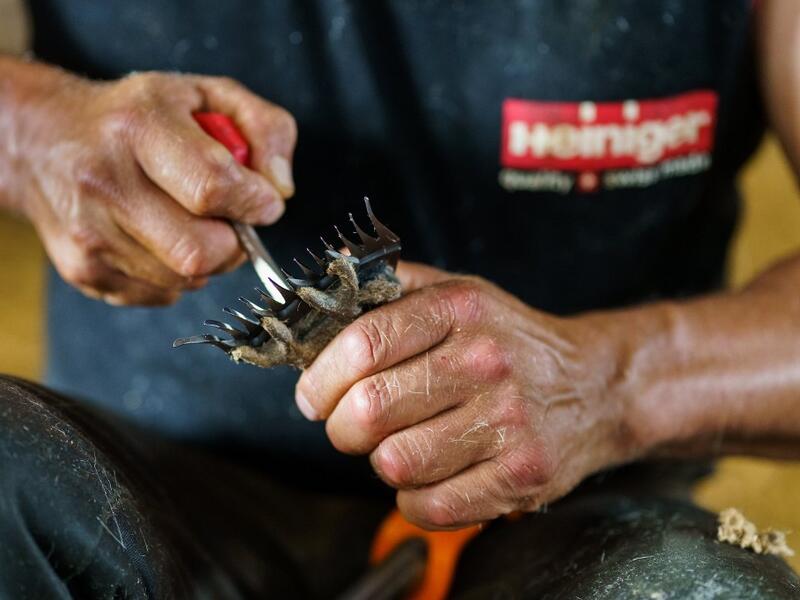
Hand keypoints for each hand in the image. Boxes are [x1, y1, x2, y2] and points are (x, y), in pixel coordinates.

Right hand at [7, 64, 295, 304]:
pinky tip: (162, 238)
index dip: (254, 201)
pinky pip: (163, 294)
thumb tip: (279, 190)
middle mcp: (105, 183)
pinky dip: (179, 274)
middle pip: (201, 252)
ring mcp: (90, 234)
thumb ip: (266, 129)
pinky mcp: (85, 270)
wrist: (46, 141)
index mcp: (138, 129)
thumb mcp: (209, 95)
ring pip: (186, 279)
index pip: (212, 187)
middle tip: (229, 217)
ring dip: (209, 259)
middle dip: (234, 241)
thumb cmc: (140, 117)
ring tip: (191, 221)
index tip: (263, 199)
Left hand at [296, 262, 638, 528]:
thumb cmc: (511, 341)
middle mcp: (485, 361)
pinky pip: (430, 505)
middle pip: (370, 409)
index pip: (363, 344)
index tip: (313, 395)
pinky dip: (411, 499)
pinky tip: (426, 475)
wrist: (593, 387)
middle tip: (347, 425)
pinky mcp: (521, 475)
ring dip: (380, 461)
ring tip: (397, 445)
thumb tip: (323, 299)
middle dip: (340, 426)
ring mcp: (507, 422)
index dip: (322, 377)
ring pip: (395, 463)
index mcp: (459, 309)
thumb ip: (394, 288)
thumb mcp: (460, 292)